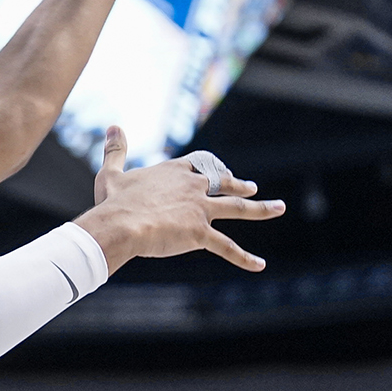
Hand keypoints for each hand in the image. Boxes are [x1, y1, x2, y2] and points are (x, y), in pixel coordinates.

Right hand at [74, 124, 283, 271]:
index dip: (210, 169)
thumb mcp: (111, 173)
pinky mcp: (200, 233)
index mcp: (173, 171)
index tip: (219, 171)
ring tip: (279, 207)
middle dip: (238, 185)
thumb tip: (113, 125)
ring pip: (237, 208)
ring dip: (260, 208)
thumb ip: (116, 150)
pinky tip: (260, 264)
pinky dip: (244, 257)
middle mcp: (193, 187)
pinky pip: (227, 247)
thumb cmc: (114, 201)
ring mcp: (200, 210)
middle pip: (222, 183)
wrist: (121, 224)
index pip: (199, 166)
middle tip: (252, 187)